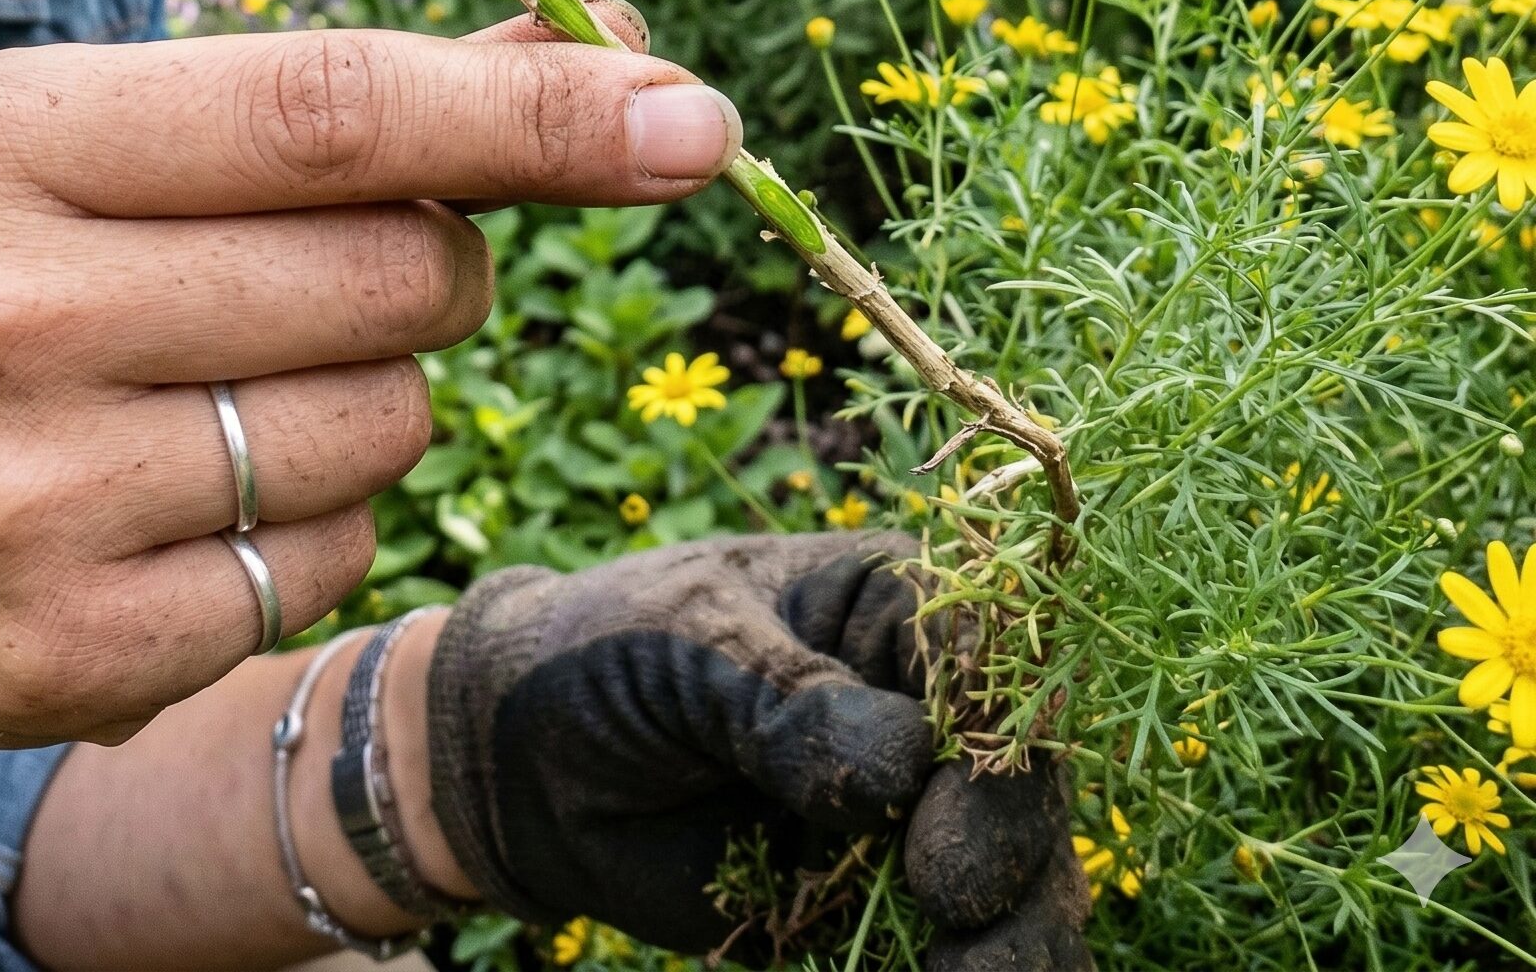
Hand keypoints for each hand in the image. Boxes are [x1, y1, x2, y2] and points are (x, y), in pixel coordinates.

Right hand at [0, 22, 741, 762]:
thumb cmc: (4, 287)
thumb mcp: (125, 155)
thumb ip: (358, 101)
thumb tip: (608, 43)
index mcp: (4, 140)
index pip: (331, 110)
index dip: (532, 112)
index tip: (692, 113)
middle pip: (397, 274)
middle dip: (436, 268)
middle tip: (334, 276)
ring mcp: (22, 496)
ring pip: (389, 425)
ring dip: (373, 401)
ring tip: (221, 395)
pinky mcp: (65, 649)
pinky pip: (334, 564)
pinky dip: (316, 529)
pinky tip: (186, 510)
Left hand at [425, 532, 1091, 970]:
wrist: (517, 764)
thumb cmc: (601, 655)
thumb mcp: (682, 643)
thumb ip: (783, 699)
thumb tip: (900, 764)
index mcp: (889, 602)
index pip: (989, 655)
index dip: (996, 738)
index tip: (941, 831)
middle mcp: (920, 704)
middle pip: (1020, 776)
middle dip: (1012, 852)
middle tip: (952, 914)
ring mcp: (907, 810)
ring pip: (1013, 874)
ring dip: (1017, 938)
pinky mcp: (872, 899)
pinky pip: (948, 946)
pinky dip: (962, 971)